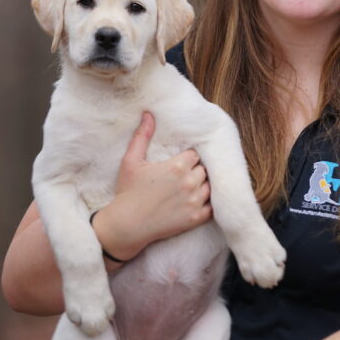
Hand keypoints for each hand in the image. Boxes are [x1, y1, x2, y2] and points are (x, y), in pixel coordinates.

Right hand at [91, 112, 211, 262]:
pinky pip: (212, 206)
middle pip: (203, 169)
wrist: (127, 225)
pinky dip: (207, 203)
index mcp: (177, 166)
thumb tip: (148, 114)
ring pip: (209, 186)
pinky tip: (195, 201)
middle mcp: (190, 182)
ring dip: (202, 185)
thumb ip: (142, 136)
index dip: (187, 158)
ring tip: (188, 188)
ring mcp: (194, 201)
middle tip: (183, 175)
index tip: (179, 163)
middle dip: (195, 170)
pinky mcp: (196, 218)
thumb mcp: (131, 161)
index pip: (195, 155)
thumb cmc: (128, 192)